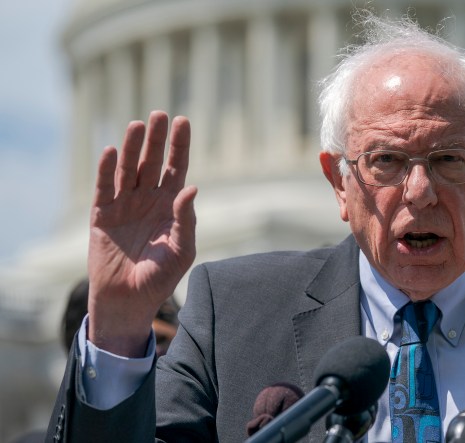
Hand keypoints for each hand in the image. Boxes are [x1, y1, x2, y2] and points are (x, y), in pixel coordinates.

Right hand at [87, 111, 196, 356]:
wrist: (130, 300)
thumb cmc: (161, 276)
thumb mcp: (182, 249)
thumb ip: (186, 219)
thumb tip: (191, 187)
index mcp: (171, 205)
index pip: (177, 168)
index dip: (180, 146)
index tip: (184, 121)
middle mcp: (148, 199)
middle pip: (153, 162)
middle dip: (157, 139)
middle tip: (160, 114)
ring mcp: (124, 205)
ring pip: (128, 169)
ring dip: (132, 147)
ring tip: (137, 125)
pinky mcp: (102, 215)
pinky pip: (104, 188)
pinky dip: (106, 170)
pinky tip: (110, 151)